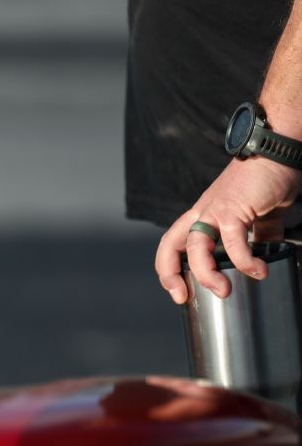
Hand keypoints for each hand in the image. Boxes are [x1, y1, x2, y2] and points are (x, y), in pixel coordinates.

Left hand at [155, 156, 301, 302]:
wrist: (277, 150)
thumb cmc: (267, 178)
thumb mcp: (258, 214)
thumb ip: (257, 236)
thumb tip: (263, 257)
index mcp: (202, 214)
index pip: (172, 244)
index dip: (169, 269)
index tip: (178, 291)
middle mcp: (202, 212)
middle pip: (171, 246)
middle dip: (170, 274)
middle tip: (182, 296)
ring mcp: (215, 209)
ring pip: (196, 247)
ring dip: (207, 274)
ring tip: (223, 290)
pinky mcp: (233, 208)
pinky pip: (233, 241)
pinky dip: (244, 260)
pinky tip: (257, 271)